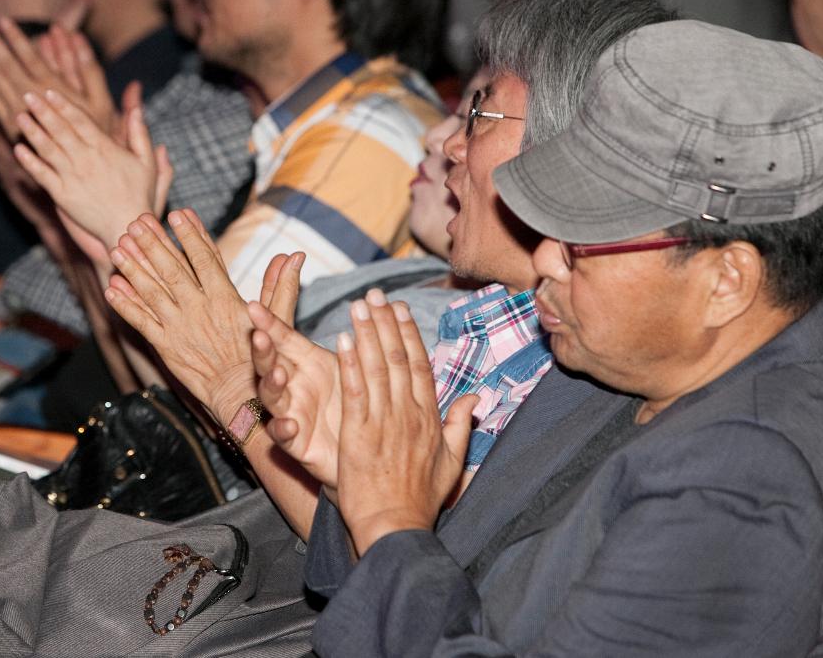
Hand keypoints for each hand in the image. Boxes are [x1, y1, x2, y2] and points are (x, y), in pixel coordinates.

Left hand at [0, 18, 111, 140]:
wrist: (78, 176)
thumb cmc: (96, 139)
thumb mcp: (101, 104)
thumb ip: (89, 70)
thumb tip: (78, 37)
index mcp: (52, 93)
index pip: (27, 58)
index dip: (15, 38)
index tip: (4, 19)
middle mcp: (30, 104)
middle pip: (5, 67)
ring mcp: (17, 117)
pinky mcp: (10, 130)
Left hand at [13, 90, 164, 253]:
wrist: (127, 228)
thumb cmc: (139, 195)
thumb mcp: (147, 162)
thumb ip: (140, 134)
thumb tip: (137, 109)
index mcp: (105, 148)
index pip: (80, 120)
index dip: (63, 104)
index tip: (49, 92)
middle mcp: (86, 159)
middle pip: (60, 129)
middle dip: (43, 111)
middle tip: (28, 95)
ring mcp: (72, 177)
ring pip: (48, 149)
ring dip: (32, 131)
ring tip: (19, 116)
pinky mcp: (62, 196)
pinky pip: (42, 175)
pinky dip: (29, 162)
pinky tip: (18, 149)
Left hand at [104, 210, 304, 414]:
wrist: (241, 397)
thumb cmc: (261, 360)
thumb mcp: (276, 320)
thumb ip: (281, 286)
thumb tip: (294, 256)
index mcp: (226, 299)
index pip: (206, 259)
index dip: (191, 235)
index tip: (178, 213)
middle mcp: (200, 309)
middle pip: (173, 269)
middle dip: (153, 243)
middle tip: (137, 221)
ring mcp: (180, 327)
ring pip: (152, 292)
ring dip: (134, 268)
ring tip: (118, 246)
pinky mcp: (166, 347)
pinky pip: (142, 322)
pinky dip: (125, 305)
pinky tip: (112, 288)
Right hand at [249, 301, 343, 490]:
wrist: (362, 447)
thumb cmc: (352, 397)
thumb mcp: (353, 361)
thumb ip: (357, 332)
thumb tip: (385, 299)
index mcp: (303, 361)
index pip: (281, 337)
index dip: (267, 322)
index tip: (253, 306)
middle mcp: (290, 384)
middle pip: (268, 363)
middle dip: (262, 350)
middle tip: (260, 336)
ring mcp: (288, 411)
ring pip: (270, 397)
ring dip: (272, 385)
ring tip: (278, 375)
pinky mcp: (294, 441)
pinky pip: (282, 435)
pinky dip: (283, 428)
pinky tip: (291, 423)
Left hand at [333, 291, 475, 556]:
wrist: (396, 528)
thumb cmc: (420, 500)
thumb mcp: (452, 463)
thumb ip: (462, 426)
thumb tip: (477, 399)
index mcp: (429, 418)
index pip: (420, 365)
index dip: (409, 334)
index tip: (401, 309)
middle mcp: (408, 414)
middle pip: (398, 358)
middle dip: (386, 323)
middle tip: (376, 294)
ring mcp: (384, 423)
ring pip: (377, 369)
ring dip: (367, 333)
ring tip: (359, 305)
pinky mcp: (359, 434)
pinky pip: (355, 392)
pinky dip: (351, 365)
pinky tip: (344, 341)